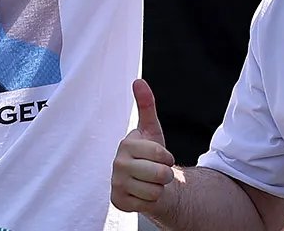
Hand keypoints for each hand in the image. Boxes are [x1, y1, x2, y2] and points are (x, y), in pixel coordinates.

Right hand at [111, 79, 177, 214]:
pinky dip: (151, 200)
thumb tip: (138, 81)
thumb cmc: (150, 155)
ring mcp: (116, 183)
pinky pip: (147, 203)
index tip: (162, 156)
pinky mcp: (118, 201)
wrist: (147, 181)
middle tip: (158, 171)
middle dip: (166, 174)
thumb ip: (146, 105)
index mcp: (126, 144)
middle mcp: (117, 164)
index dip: (167, 157)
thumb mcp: (152, 130)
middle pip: (159, 173)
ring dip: (159, 188)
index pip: (159, 153)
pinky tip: (143, 193)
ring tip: (151, 182)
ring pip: (155, 190)